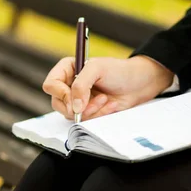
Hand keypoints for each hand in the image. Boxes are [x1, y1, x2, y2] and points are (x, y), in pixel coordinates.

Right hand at [42, 55, 174, 120]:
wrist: (139, 84)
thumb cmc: (119, 71)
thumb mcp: (98, 69)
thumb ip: (81, 85)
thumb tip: (73, 107)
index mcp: (67, 69)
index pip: (51, 84)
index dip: (60, 94)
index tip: (73, 99)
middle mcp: (70, 85)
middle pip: (58, 103)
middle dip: (77, 106)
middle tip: (95, 101)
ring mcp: (79, 100)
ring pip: (72, 115)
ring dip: (91, 110)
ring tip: (106, 100)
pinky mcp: (89, 112)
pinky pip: (86, 121)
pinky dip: (99, 115)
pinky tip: (111, 105)